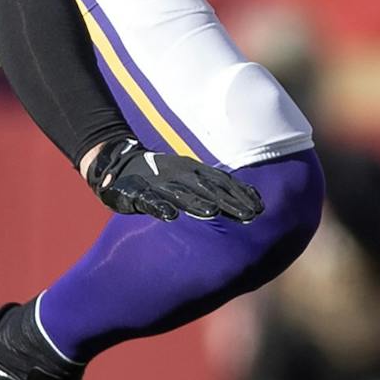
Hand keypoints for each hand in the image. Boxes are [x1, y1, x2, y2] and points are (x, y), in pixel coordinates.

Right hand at [84, 138, 262, 222]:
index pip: (222, 181)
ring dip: (196, 202)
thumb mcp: (189, 176)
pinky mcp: (137, 192)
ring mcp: (159, 183)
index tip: (260, 207)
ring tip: (213, 213)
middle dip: (228, 201)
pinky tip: (170, 216)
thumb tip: (246, 199)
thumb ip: (213, 187)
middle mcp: (180, 175)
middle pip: (208, 189)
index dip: (240, 193)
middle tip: (248, 215)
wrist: (119, 163)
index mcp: (194, 171)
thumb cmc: (162, 175)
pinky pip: (149, 200)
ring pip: (181, 193)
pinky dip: (160, 206)